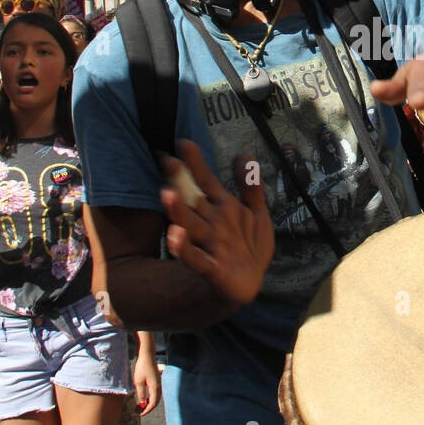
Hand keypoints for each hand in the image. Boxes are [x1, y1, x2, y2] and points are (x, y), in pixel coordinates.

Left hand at [133, 351, 160, 415]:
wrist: (147, 355)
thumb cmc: (142, 367)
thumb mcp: (138, 382)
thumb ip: (140, 394)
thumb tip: (142, 405)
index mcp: (155, 388)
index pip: (152, 403)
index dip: (146, 410)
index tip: (140, 414)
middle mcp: (158, 386)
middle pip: (155, 402)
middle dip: (147, 408)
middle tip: (138, 411)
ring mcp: (158, 383)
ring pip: (155, 397)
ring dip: (148, 403)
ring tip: (139, 406)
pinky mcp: (156, 380)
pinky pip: (154, 393)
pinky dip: (149, 397)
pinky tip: (143, 397)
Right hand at [159, 140, 273, 306]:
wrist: (250, 281)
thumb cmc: (248, 243)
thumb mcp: (256, 212)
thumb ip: (250, 186)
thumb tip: (245, 156)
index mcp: (222, 207)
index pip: (206, 181)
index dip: (196, 163)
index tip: (184, 143)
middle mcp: (212, 223)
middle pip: (193, 200)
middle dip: (181, 182)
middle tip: (168, 161)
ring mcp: (209, 244)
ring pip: (191, 225)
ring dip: (178, 211)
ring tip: (167, 194)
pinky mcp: (211, 268)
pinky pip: (195, 258)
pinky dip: (184, 248)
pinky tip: (175, 236)